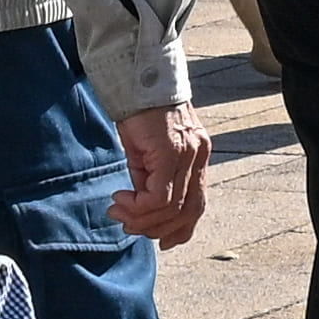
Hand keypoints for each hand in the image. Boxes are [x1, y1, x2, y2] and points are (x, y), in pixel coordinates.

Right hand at [109, 103, 209, 248]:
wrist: (137, 77)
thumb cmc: (140, 112)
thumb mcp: (149, 151)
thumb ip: (152, 177)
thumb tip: (142, 208)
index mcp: (198, 157)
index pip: (198, 204)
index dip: (181, 229)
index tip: (159, 241)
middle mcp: (199, 156)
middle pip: (189, 211)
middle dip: (157, 228)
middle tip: (128, 224)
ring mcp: (188, 154)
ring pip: (172, 208)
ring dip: (141, 218)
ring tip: (118, 210)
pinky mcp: (171, 151)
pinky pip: (159, 195)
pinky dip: (138, 206)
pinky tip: (120, 198)